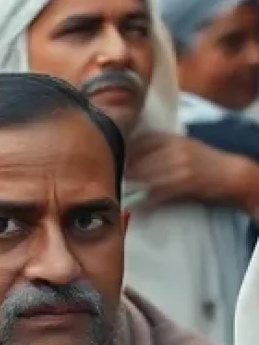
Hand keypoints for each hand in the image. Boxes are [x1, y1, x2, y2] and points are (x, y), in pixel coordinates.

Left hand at [128, 133, 258, 213]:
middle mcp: (174, 150)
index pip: (139, 142)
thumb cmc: (204, 159)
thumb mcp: (183, 144)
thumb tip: (129, 153)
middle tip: (115, 178)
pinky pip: (156, 194)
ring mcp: (178, 167)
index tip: (115, 160)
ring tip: (122, 191)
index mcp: (172, 139)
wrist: (230, 173)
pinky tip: (135, 205)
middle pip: (138, 161)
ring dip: (131, 186)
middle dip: (125, 171)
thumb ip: (159, 145)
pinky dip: (143, 201)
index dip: (125, 153)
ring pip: (144, 177)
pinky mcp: (183, 184)